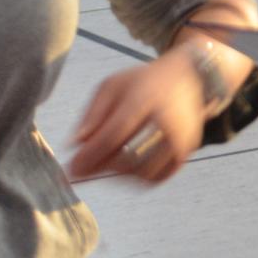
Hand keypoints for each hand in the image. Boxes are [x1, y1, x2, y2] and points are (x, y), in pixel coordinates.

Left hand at [68, 47, 208, 182]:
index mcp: (146, 98)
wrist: (186, 78)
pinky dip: (137, 179)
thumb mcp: (111, 86)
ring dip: (118, 176)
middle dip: (102, 168)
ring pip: (144, 173)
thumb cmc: (143, 82)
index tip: (71, 168)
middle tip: (83, 169)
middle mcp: (168, 121)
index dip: (92, 154)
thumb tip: (75, 145)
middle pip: (132, 159)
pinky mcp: (185, 152)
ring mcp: (181, 139)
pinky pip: (157, 177)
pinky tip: (123, 169)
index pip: (116, 134)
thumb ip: (92, 114)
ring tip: (104, 163)